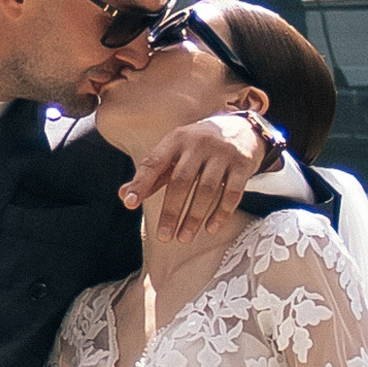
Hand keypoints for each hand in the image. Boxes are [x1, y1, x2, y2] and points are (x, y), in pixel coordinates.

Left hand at [119, 105, 270, 241]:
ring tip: (184, 238)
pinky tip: (210, 228)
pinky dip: (221, 213)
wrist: (241, 128)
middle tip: (163, 237)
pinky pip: (232, 193)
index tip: (129, 204)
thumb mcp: (174, 152)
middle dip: (171, 211)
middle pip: (181, 181)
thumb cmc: (199, 147)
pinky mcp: (243, 164)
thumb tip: (124, 196)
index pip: (155, 162)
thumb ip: (152, 174)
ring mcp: (223, 152)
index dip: (141, 183)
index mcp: (176, 139)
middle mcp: (199, 143)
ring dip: (194, 217)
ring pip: (207, 190)